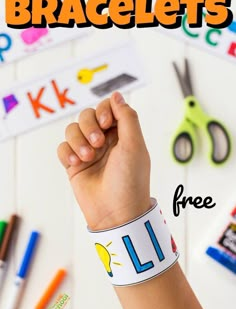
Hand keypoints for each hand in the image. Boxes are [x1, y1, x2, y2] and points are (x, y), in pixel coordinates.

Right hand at [57, 92, 150, 230]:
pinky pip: (63, 148)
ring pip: (72, 130)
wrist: (116, 212)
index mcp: (121, 133)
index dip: (104, 110)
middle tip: (98, 144)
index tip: (106, 123)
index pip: (107, 108)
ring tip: (88, 157)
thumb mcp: (134, 145)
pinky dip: (67, 153)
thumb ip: (127, 117)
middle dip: (89, 126)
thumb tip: (116, 95)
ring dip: (78, 141)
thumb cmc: (130, 180)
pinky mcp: (74, 164)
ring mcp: (88, 151)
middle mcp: (104, 140)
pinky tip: (76, 164)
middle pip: (87, 115)